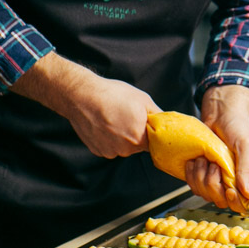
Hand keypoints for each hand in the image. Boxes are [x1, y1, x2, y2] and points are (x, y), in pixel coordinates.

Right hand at [11, 52, 160, 157]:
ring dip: (121, 136)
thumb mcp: (143, 99)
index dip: (151, 131)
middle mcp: (125, 150)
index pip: (153, 142)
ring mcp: (110, 152)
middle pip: (138, 145)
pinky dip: (108, 138)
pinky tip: (104, 123)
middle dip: (136, 132)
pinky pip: (109, 146)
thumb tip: (166, 122)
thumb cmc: (113, 95)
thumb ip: (157, 114)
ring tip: (113, 117)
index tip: (146, 122)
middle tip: (127, 115)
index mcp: (139, 138)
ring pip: (123, 146)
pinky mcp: (97, 151)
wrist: (82, 97)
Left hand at [185, 85, 248, 213]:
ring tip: (204, 159)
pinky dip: (193, 176)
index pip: (248, 202)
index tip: (229, 190)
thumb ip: (247, 169)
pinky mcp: (206, 176)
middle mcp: (237, 182)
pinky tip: (196, 161)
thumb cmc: (239, 126)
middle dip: (215, 186)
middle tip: (214, 166)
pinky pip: (197, 188)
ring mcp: (220, 180)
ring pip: (208, 196)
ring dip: (202, 177)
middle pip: (225, 202)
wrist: (221, 113)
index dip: (237, 201)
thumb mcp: (247, 145)